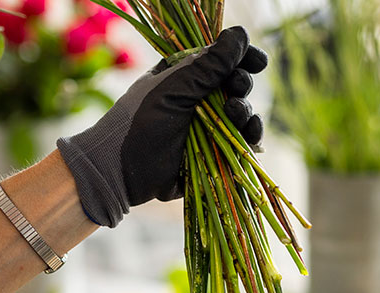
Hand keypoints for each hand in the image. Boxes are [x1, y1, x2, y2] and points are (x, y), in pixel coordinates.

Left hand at [56, 26, 266, 227]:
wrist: (121, 171)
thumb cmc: (139, 123)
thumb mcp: (174, 89)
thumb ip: (208, 65)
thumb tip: (240, 35)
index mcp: (185, 76)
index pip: (221, 60)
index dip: (242, 58)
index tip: (257, 61)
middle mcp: (199, 99)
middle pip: (236, 84)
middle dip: (241, 85)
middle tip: (235, 88)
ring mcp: (208, 126)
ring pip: (242, 113)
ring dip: (246, 110)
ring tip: (235, 113)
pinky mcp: (214, 153)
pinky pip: (242, 142)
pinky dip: (251, 136)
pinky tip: (250, 135)